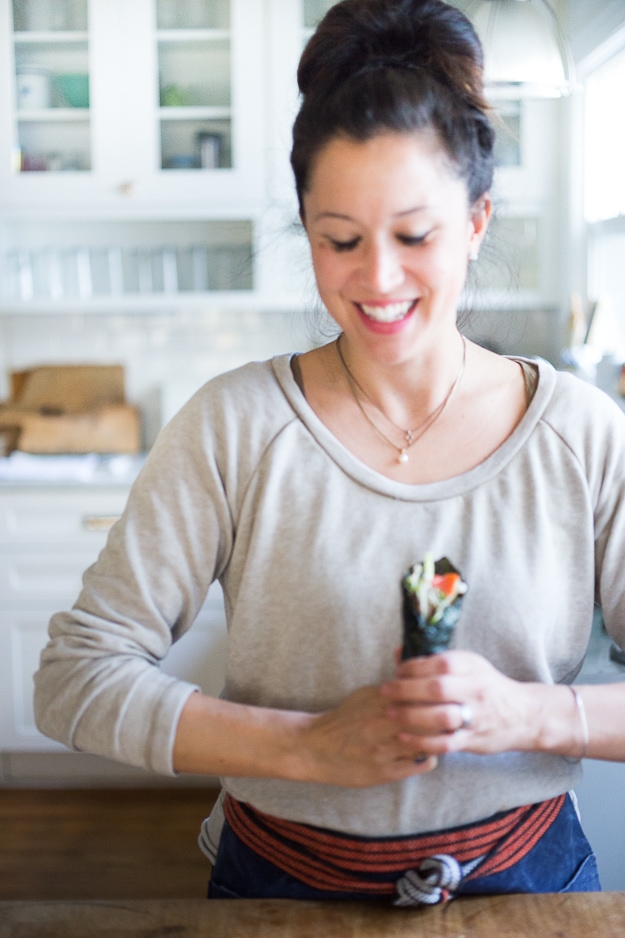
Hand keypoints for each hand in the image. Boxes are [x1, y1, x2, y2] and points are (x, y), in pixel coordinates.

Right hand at [298, 684, 437, 787]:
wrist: (316, 748)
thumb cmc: (346, 719)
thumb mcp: (366, 695)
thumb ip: (394, 687)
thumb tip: (418, 672)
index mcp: (379, 701)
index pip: (422, 697)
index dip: (439, 699)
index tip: (445, 700)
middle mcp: (382, 725)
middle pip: (429, 720)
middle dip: (443, 720)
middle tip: (448, 719)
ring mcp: (384, 750)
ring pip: (429, 743)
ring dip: (437, 740)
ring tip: (435, 737)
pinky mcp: (385, 772)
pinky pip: (422, 764)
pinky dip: (427, 756)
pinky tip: (421, 752)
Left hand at [381, 650, 541, 757]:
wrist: (524, 715)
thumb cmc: (488, 686)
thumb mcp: (470, 666)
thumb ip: (437, 661)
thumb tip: (399, 653)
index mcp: (474, 668)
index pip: (442, 663)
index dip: (416, 666)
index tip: (398, 670)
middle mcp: (476, 690)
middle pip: (438, 689)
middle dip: (406, 690)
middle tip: (386, 690)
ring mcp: (476, 717)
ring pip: (441, 717)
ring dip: (411, 715)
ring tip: (391, 712)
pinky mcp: (474, 740)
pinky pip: (445, 743)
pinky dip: (422, 741)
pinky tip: (404, 736)